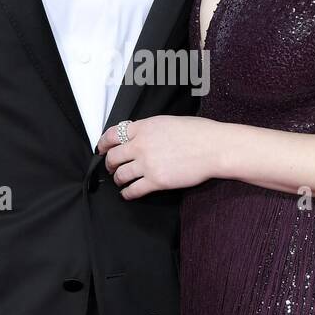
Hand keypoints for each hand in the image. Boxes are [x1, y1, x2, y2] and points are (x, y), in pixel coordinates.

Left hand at [96, 116, 216, 198]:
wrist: (214, 147)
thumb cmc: (198, 133)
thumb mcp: (167, 121)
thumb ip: (148, 128)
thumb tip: (136, 134)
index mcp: (144, 127)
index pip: (113, 135)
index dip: (103, 143)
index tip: (101, 149)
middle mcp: (141, 144)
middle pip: (113, 156)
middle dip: (109, 164)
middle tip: (110, 167)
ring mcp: (147, 164)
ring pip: (120, 175)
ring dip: (118, 179)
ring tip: (120, 181)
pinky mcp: (156, 181)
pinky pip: (133, 190)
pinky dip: (127, 193)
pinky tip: (128, 193)